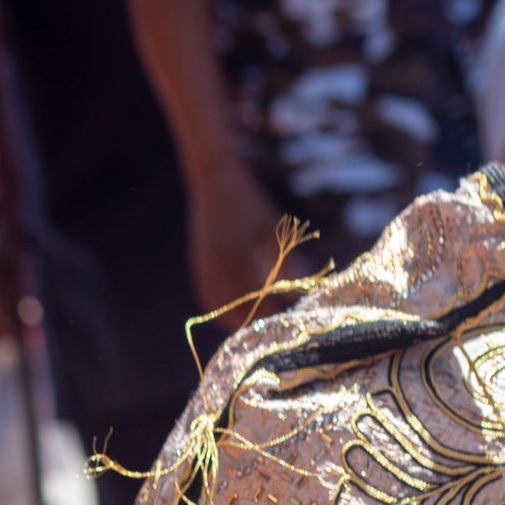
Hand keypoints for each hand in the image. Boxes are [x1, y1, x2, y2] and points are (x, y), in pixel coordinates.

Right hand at [189, 158, 286, 321]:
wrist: (214, 181)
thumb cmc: (250, 203)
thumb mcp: (274, 233)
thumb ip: (288, 265)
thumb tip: (305, 292)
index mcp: (238, 262)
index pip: (261, 304)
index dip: (279, 316)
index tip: (295, 319)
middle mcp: (218, 271)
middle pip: (242, 315)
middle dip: (262, 322)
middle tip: (282, 323)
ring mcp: (205, 271)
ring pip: (224, 312)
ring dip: (243, 320)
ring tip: (264, 322)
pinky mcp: (199, 269)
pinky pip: (212, 301)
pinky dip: (227, 311)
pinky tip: (242, 312)